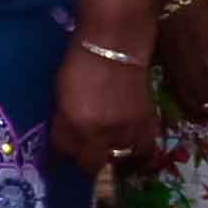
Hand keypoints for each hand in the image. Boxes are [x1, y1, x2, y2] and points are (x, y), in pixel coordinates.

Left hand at [52, 32, 158, 171]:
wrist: (116, 42)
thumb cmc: (81, 59)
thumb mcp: (61, 92)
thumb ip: (64, 117)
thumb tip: (67, 134)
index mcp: (70, 122)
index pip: (62, 151)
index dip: (64, 150)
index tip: (66, 146)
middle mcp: (97, 134)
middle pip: (89, 165)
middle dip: (86, 160)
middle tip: (87, 151)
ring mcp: (123, 131)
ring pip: (116, 160)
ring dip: (112, 155)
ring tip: (110, 147)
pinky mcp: (146, 125)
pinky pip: (143, 151)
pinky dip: (137, 152)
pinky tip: (132, 146)